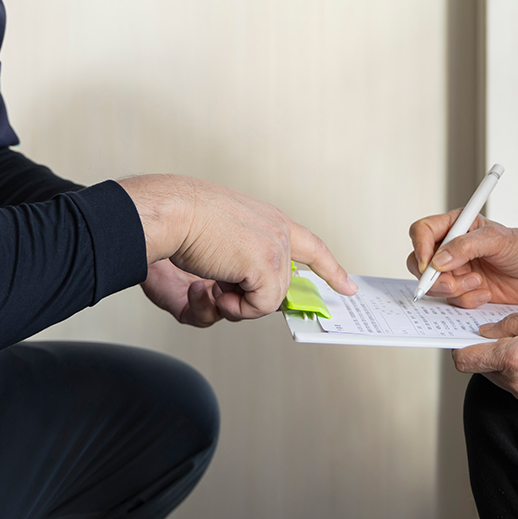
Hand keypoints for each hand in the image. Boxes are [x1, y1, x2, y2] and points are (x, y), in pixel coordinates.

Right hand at [118, 174, 355, 319]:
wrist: (170, 212)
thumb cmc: (178, 224)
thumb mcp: (214, 246)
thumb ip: (234, 268)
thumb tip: (236, 298)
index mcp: (267, 219)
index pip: (309, 245)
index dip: (329, 267)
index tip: (348, 285)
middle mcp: (278, 230)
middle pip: (281, 285)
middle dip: (247, 297)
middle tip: (214, 286)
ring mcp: (276, 246)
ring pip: (269, 300)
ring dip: (235, 301)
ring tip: (209, 280)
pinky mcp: (268, 264)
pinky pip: (260, 307)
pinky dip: (235, 307)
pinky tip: (214, 287)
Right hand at [406, 212, 517, 306]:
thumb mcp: (499, 240)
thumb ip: (466, 246)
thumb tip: (439, 260)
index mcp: (457, 225)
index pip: (422, 231)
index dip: (420, 247)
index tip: (429, 264)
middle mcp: (451, 248)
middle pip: (420, 263)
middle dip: (433, 278)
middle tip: (452, 284)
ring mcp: (457, 271)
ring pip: (434, 285)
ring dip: (455, 290)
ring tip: (479, 284)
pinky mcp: (465, 290)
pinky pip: (452, 300)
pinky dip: (467, 300)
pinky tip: (486, 294)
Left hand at [453, 306, 517, 410]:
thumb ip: (510, 323)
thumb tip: (488, 331)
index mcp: (515, 358)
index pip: (466, 360)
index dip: (460, 348)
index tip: (463, 338)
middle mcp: (516, 383)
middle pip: (479, 370)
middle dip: (484, 353)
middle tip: (501, 337)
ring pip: (496, 379)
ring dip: (501, 365)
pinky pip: (514, 388)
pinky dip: (517, 375)